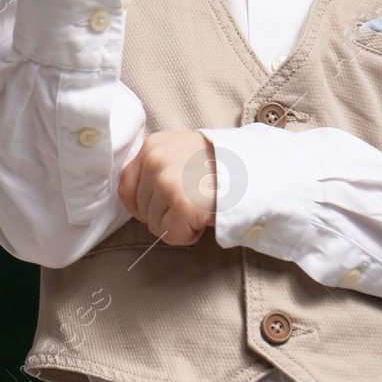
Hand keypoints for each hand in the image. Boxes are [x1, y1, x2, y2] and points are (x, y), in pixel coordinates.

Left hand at [117, 130, 216, 245]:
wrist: (256, 170)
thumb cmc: (222, 166)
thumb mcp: (181, 152)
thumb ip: (159, 168)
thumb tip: (141, 199)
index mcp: (153, 146)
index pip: (126, 186)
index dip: (141, 206)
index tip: (160, 210)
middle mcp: (155, 160)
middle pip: (141, 209)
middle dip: (164, 216)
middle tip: (193, 205)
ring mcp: (167, 182)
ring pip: (155, 225)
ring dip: (178, 225)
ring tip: (201, 208)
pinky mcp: (181, 204)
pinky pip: (173, 236)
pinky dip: (189, 235)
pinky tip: (204, 219)